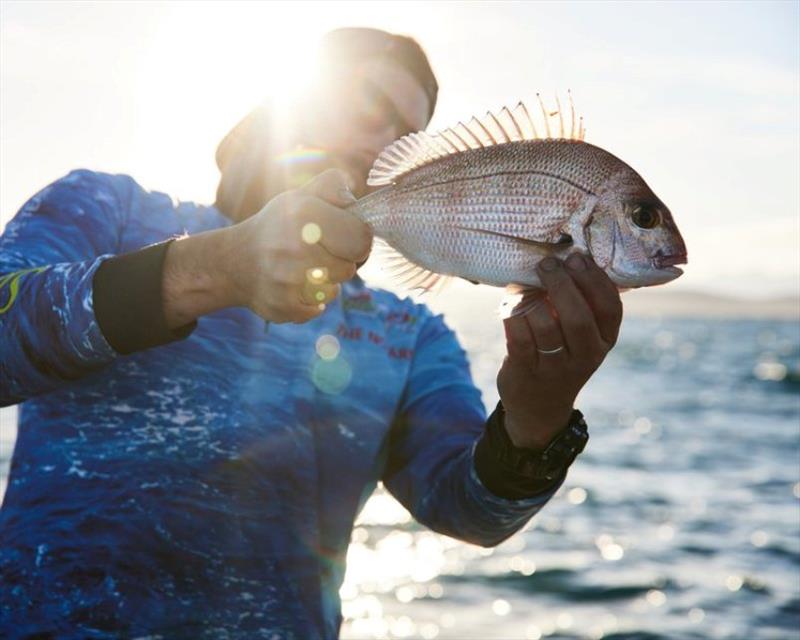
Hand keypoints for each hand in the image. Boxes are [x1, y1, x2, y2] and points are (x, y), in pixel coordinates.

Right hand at [162, 170, 371, 325]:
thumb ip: (332, 187)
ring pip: (333, 290)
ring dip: (323, 282)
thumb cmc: (277, 227)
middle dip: (339, 263)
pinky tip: (291, 287)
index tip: (343, 238)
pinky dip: (308, 302)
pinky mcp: (282, 305)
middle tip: (318, 255)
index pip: (362, 239)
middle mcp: (295, 245)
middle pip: (350, 268)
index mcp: (305, 212)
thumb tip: (353, 195)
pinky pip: (317, 309)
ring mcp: (287, 279)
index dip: (357, 240)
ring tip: (301, 269)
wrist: (233, 261)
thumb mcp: (300, 197)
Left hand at [496, 252, 622, 449]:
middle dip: (562, 284)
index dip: (593, 279)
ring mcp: (556, 366)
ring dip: (533, 297)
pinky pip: (519, 336)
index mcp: (605, 340)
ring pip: (545, 325)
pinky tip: (512, 301)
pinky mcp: (526, 370)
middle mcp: (586, 356)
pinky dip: (514, 313)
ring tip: (526, 282)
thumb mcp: (583, 336)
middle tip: (547, 264)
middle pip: (578, 317)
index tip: (576, 258)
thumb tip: (567, 256)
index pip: (610, 307)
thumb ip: (582, 303)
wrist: (539, 406)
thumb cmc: (562, 355)